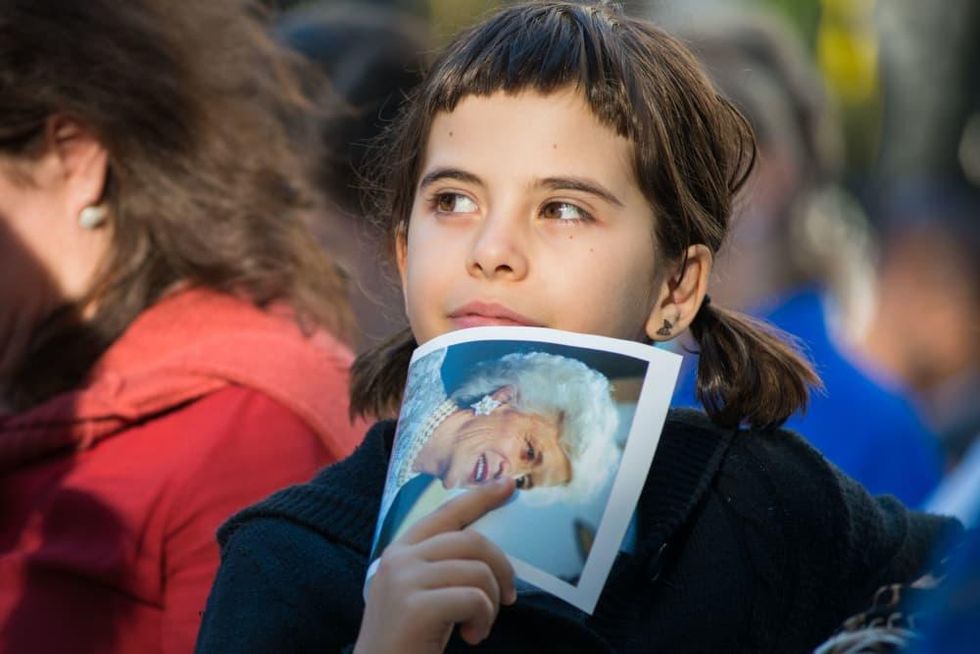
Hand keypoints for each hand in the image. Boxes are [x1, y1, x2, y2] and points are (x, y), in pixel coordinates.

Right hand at [353, 478, 516, 653]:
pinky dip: (484, 620)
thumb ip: (441, 567)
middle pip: (472, 541)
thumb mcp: (419, 593)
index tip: (508, 485)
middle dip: (502, 568)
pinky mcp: (416, 607)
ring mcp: (405, 580)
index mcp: (400, 551)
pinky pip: (474, 599)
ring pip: (478, 572)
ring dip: (491, 604)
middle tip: (508, 598)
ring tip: (479, 626)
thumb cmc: (407, 640)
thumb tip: (486, 553)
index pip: (446, 513)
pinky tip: (472, 637)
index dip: (480, 497)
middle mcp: (399, 558)